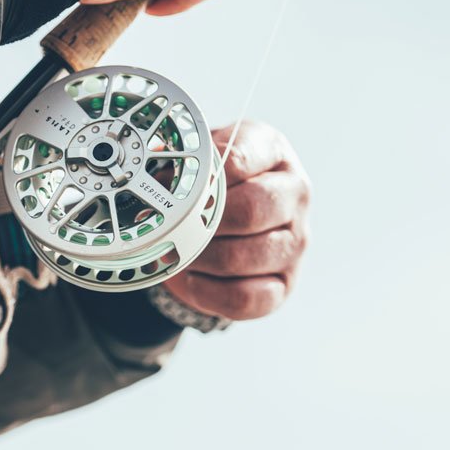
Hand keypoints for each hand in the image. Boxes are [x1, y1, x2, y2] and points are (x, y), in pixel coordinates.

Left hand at [162, 121, 309, 319]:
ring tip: (179, 252)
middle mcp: (294, 194)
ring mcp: (294, 242)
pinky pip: (245, 297)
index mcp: (273, 152)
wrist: (226, 223)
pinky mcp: (284, 284)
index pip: (239, 158)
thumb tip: (155, 182)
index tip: (176, 188)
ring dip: (200, 259)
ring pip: (243, 256)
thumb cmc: (212, 186)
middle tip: (175, 226)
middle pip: (250, 210)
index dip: (200, 178)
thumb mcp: (200, 161)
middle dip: (202, 223)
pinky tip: (192, 279)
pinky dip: (208, 293)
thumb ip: (183, 162)